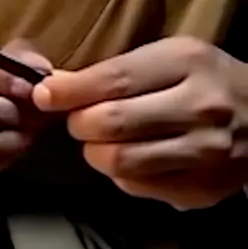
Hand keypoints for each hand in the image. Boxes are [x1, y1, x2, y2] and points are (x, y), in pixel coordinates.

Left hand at [33, 38, 247, 208]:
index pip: (113, 80)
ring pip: (119, 162)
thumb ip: (114, 73)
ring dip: (95, 153)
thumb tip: (54, 87)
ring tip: (102, 142)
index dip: (69, 92)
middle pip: (110, 125)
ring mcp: (203, 153)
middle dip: (80, 125)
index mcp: (187, 63)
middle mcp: (199, 107)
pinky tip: (132, 160)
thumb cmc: (205, 81)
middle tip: (80, 122)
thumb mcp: (168, 59)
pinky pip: (136, 187)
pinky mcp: (199, 189)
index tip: (43, 95)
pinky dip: (120, 175)